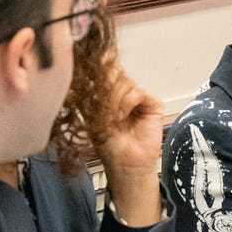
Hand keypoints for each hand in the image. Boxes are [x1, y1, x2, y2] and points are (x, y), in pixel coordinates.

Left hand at [94, 70, 166, 226]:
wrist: (127, 164)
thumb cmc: (110, 146)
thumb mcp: (94, 118)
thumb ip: (91, 97)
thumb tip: (78, 80)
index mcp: (110, 94)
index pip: (104, 73)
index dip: (98, 70)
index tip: (90, 67)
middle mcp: (125, 93)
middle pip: (114, 73)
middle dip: (105, 88)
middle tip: (103, 107)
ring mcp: (139, 98)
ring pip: (124, 81)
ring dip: (114, 98)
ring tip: (113, 117)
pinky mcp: (152, 104)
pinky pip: (138, 91)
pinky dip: (128, 102)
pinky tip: (123, 115)